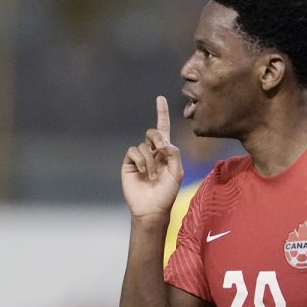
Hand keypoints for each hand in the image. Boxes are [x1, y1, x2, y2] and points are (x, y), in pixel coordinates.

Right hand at [121, 96, 183, 217]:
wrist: (152, 208)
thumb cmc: (167, 192)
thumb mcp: (177, 172)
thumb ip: (174, 153)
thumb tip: (164, 142)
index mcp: (166, 152)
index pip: (163, 128)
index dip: (162, 113)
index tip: (160, 98)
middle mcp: (152, 152)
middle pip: (153, 133)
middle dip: (157, 137)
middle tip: (161, 149)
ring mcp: (140, 157)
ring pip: (144, 145)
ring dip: (151, 160)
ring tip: (153, 175)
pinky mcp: (129, 163)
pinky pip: (133, 151)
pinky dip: (140, 160)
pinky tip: (143, 172)